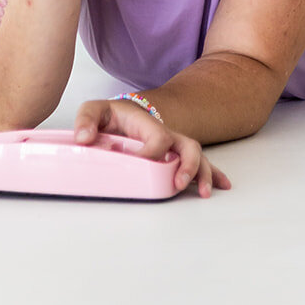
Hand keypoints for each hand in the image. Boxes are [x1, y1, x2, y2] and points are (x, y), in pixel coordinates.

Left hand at [72, 99, 231, 198]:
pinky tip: (220, 186)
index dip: (152, 154)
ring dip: (204, 173)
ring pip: (197, 157)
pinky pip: (198, 164)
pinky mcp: (174, 158)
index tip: (140, 164)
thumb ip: (87, 119)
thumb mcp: (95, 111)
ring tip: (204, 192)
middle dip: (189, 164)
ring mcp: (172, 147)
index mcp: (147, 124)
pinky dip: (212, 174)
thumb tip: (84, 139)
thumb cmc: (110, 116)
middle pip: (188, 144)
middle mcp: (165, 135)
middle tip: (179, 183)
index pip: (158, 138)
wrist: (122, 115)